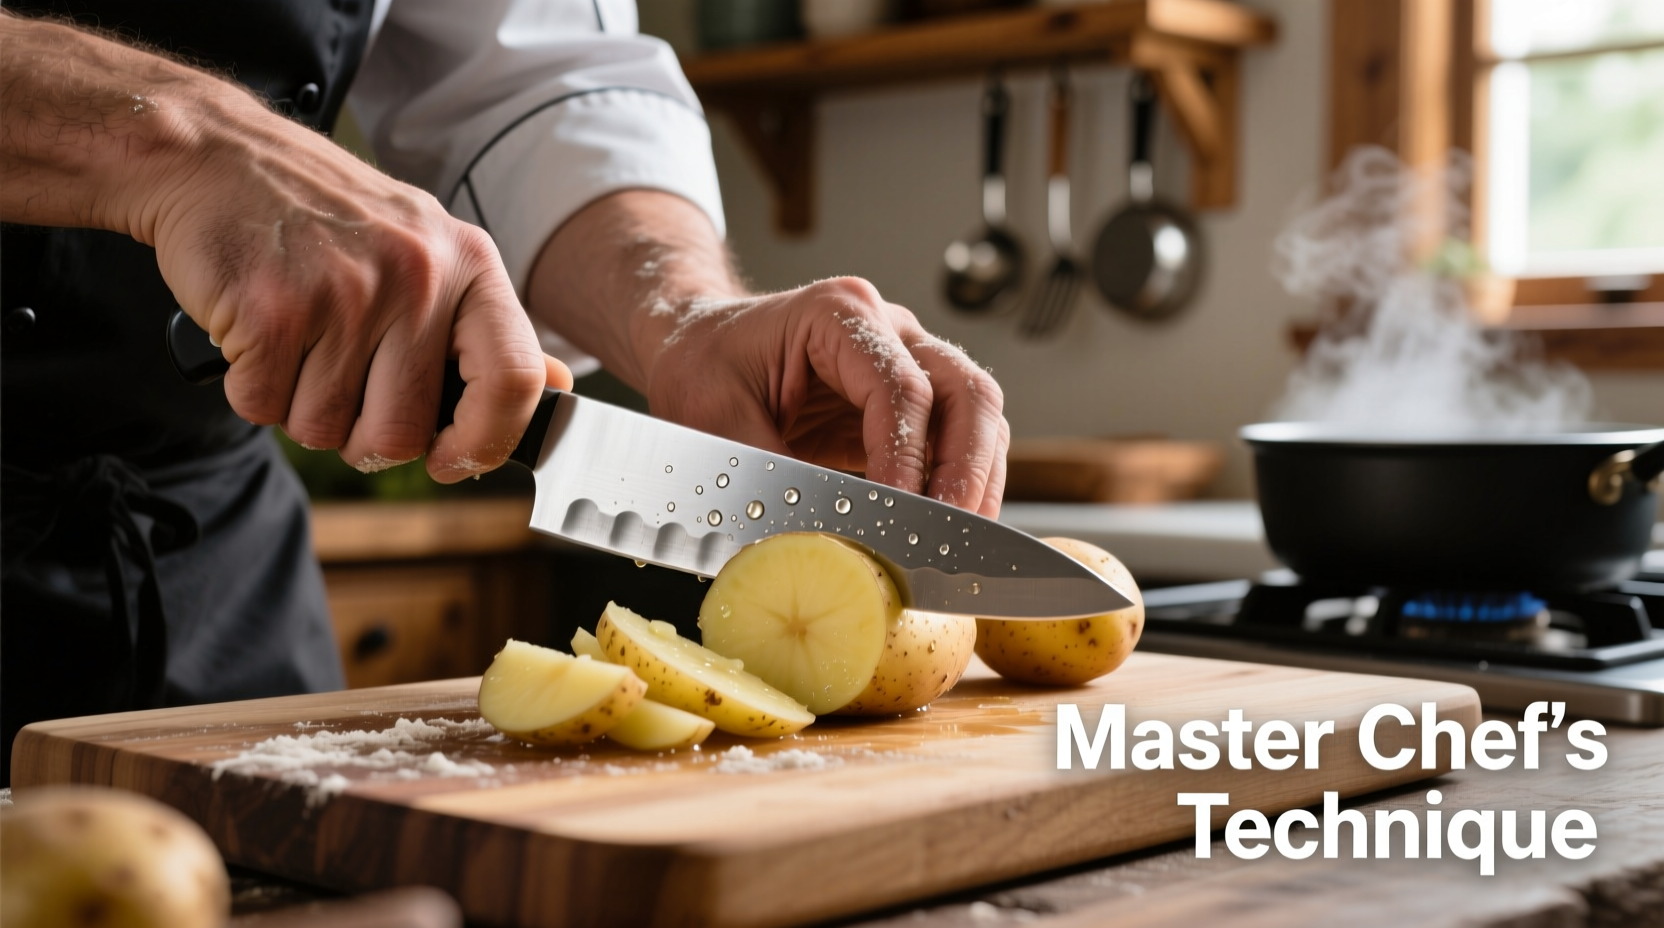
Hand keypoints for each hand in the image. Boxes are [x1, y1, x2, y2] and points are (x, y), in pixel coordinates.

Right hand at [0, 16, 563, 479]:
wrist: (216, 156)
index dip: (486, 443)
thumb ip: (484, 327)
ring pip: (325, 429)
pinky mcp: (270, 310)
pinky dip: (250, 389)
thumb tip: (553, 388)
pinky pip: (263, 407)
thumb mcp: (428, 251)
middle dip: (363, 439)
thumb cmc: (329, 219)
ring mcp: (344, 291)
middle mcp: (417, 276)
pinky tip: (255, 333)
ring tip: (297, 343)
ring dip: (301, 409)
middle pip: (402, 432)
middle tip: (340, 393)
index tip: (453, 461)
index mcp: (468, 264)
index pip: (515, 380)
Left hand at [644, 280, 1008, 515]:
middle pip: (967, 390)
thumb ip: (770, 477)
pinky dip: (961, 482)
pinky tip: (945, 526)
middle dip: (969, 468)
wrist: (695, 349)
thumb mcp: (714, 421)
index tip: (900, 517)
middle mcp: (887, 328)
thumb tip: (818, 540)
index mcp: (838, 314)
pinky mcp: (908, 403)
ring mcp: (906, 360)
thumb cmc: (701, 369)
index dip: (907, 459)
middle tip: (954, 533)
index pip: (902, 388)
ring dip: (978, 478)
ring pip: (977, 414)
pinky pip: (956, 439)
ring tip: (959, 539)